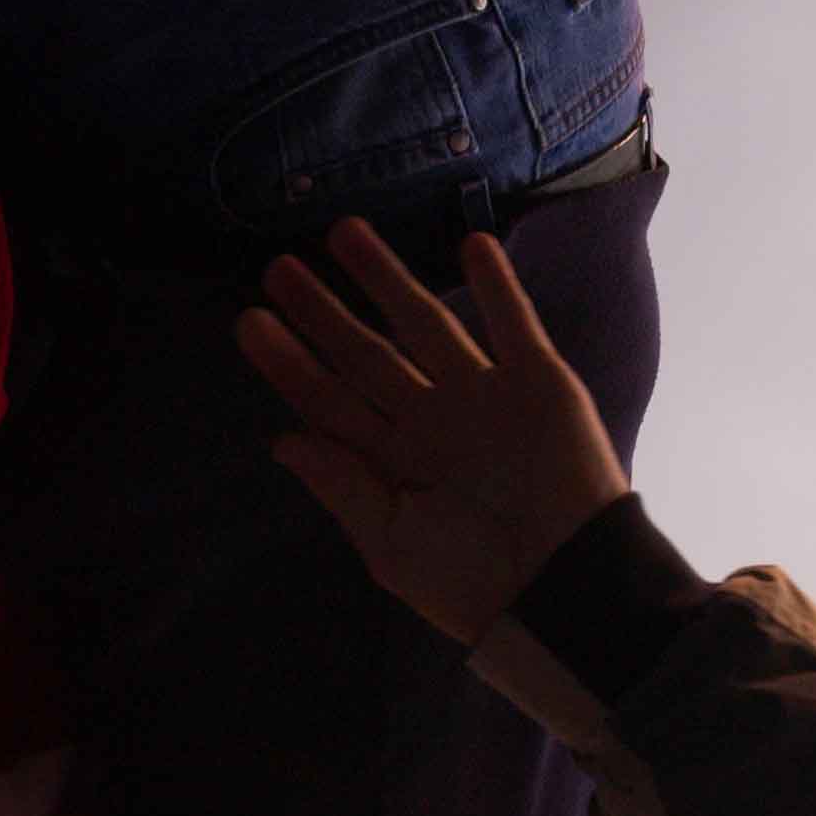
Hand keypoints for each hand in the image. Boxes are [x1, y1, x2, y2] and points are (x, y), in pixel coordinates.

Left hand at [235, 218, 628, 644]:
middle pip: (365, 355)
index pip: (329, 402)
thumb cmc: (473, 581)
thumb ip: (342, 488)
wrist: (566, 584)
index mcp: (392, 464)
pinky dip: (498, 286)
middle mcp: (431, 422)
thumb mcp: (392, 547)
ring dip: (388, 279)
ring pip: (427, 323)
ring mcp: (483, 398)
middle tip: (277, 268)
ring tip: (345, 231)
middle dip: (322, 313)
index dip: (289, 363)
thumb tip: (282, 441)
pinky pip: (513, 324)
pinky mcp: (538, 385)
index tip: (249, 321)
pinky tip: (473, 243)